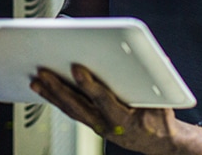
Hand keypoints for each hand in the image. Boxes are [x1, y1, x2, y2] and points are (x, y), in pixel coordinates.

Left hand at [29, 64, 188, 154]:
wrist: (160, 142)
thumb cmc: (160, 120)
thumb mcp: (164, 103)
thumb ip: (158, 83)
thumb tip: (159, 58)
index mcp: (125, 119)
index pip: (103, 99)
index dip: (89, 85)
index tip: (76, 69)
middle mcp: (107, 124)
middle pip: (78, 105)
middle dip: (58, 88)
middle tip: (43, 72)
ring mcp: (97, 125)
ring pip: (70, 109)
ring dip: (52, 94)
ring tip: (37, 80)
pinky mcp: (92, 123)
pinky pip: (71, 112)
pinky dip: (57, 100)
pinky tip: (45, 89)